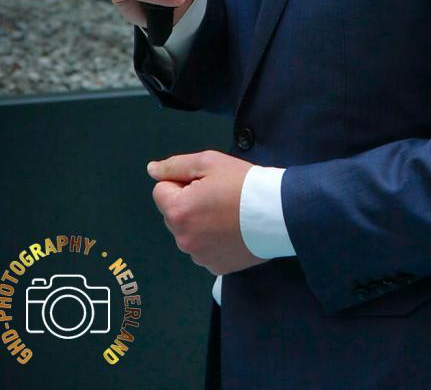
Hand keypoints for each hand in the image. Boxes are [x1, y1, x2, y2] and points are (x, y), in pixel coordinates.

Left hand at [147, 151, 261, 274]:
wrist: (278, 212)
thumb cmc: (243, 183)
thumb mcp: (209, 162)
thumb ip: (175, 166)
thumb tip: (152, 170)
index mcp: (177, 212)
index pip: (161, 190)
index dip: (182, 181)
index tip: (206, 182)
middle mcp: (183, 239)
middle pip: (173, 214)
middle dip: (188, 203)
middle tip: (218, 195)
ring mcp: (199, 257)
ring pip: (188, 232)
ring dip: (199, 222)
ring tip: (228, 212)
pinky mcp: (215, 268)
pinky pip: (203, 248)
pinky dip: (213, 239)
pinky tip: (232, 230)